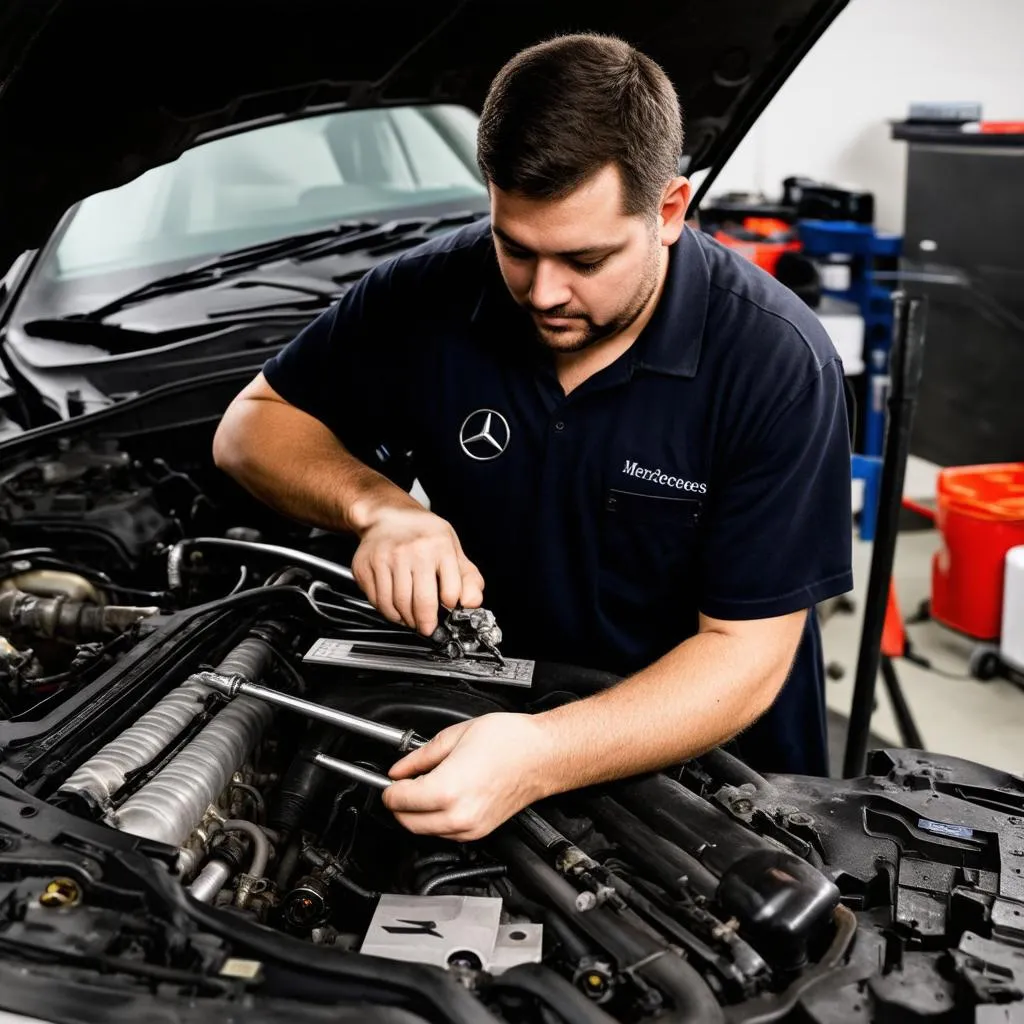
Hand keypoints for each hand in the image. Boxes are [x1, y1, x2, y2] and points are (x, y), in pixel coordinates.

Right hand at [350, 506, 484, 634]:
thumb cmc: (423, 534)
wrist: (388, 515)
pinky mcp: (365, 567)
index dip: (451, 606)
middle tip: (428, 628)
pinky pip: (378, 602)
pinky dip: (388, 612)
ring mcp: (386, 558)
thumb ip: (468, 578)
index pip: (450, 592)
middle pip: (421, 602)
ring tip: (412, 618)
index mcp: (439, 545)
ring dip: (407, 620)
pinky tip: (396, 608)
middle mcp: (411, 551)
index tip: (447, 608)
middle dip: (427, 623)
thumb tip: (472, 603)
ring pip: (397, 606)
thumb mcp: (453, 548)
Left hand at [381, 714, 554, 840]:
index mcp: (447, 789)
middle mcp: (458, 816)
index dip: (389, 788)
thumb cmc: (510, 742)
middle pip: (408, 822)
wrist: (542, 755)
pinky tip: (442, 798)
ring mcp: (471, 828)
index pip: (399, 800)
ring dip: (416, 814)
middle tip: (401, 785)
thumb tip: (400, 768)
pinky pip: (445, 834)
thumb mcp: (456, 736)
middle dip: (398, 804)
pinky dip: (435, 820)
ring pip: (425, 832)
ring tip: (424, 788)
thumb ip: (420, 756)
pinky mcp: (480, 832)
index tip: (390, 781)